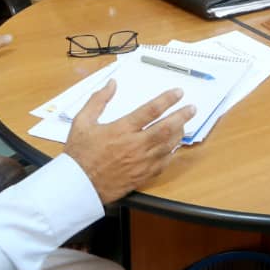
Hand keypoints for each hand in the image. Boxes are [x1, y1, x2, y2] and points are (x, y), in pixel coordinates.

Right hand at [64, 80, 194, 203]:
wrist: (78, 185)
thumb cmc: (79, 153)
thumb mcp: (82, 121)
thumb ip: (98, 100)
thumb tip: (112, 84)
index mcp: (122, 129)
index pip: (150, 110)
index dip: (167, 99)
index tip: (178, 93)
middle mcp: (135, 145)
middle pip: (166, 128)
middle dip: (182, 116)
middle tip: (192, 108)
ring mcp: (141, 162)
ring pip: (168, 145)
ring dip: (179, 133)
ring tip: (184, 124)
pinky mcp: (142, 175)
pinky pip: (163, 163)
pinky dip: (172, 153)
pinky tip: (174, 147)